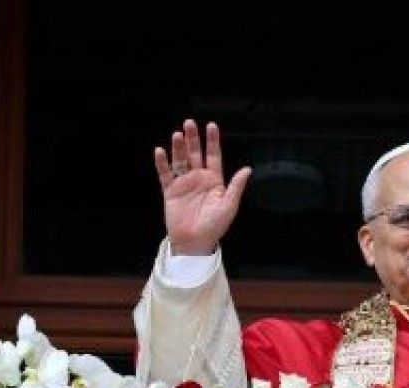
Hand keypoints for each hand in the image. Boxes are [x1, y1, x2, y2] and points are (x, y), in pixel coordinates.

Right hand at [153, 120, 251, 255]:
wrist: (195, 242)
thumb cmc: (215, 227)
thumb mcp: (229, 206)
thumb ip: (235, 186)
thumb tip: (247, 169)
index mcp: (214, 181)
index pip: (213, 156)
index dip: (212, 141)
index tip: (211, 126)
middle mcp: (199, 179)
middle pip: (195, 154)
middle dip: (193, 139)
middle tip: (189, 123)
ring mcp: (184, 184)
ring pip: (180, 160)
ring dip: (178, 148)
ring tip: (177, 135)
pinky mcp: (170, 191)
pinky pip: (165, 174)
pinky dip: (162, 163)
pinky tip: (160, 151)